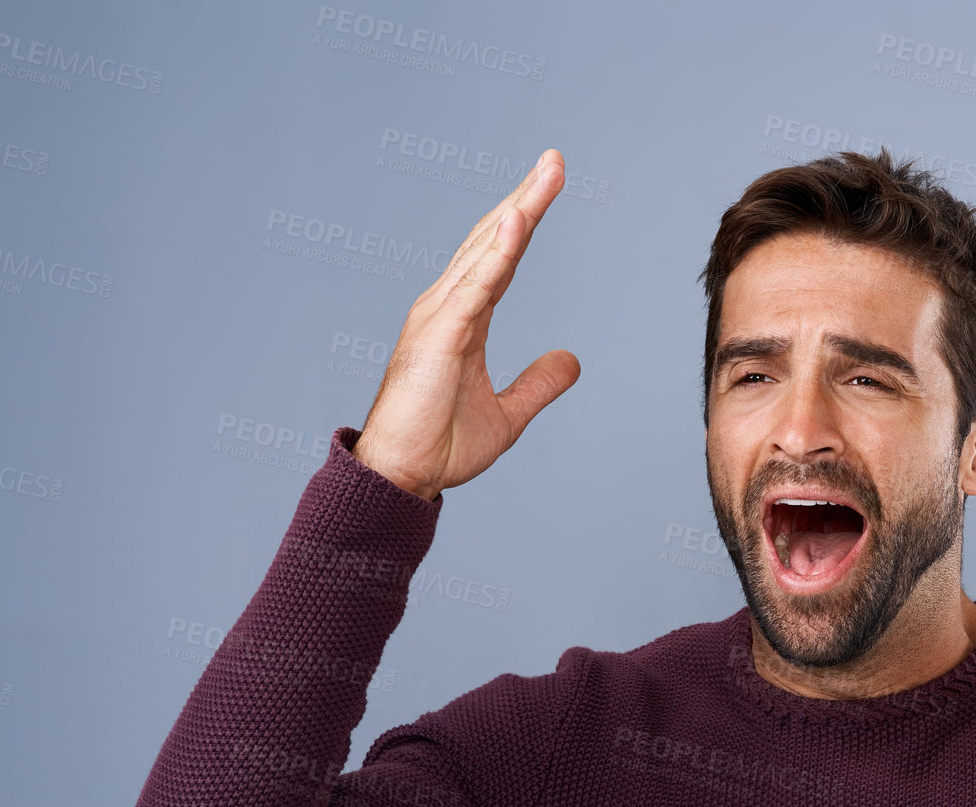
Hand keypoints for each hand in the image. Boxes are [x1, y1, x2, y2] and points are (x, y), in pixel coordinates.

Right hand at [353, 149, 581, 500]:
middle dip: (525, 198)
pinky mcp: (439, 336)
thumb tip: (572, 360)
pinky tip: (517, 222)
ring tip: (545, 175)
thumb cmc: (440, 446)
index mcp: (463, 320)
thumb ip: (538, 383)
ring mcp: (440, 317)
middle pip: (492, 240)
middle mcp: (448, 307)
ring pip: (485, 252)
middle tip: (555, 159)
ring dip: (517, 211)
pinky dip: (496, 253)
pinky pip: (475, 287)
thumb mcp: (509, 414)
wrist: (404, 477)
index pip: (501, 258)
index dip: (525, 220)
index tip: (549, 184)